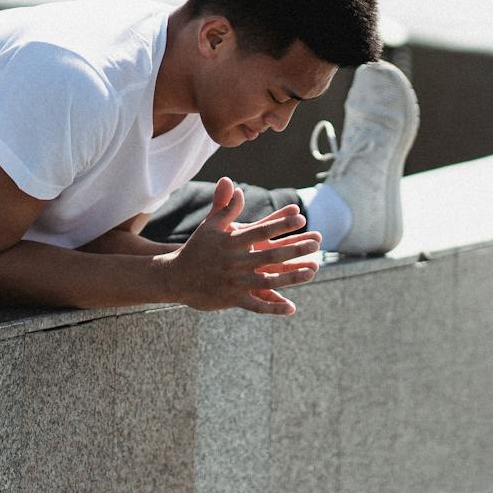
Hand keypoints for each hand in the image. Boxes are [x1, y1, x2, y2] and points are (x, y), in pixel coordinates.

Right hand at [156, 178, 321, 315]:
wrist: (176, 277)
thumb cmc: (196, 248)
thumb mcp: (210, 225)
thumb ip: (225, 206)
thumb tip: (233, 185)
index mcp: (232, 241)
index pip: (261, 230)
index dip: (281, 224)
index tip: (300, 218)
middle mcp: (236, 261)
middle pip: (271, 254)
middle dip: (296, 248)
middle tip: (316, 242)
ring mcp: (235, 281)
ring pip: (269, 280)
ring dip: (292, 276)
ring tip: (313, 271)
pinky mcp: (233, 298)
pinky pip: (257, 304)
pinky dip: (274, 306)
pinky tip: (291, 307)